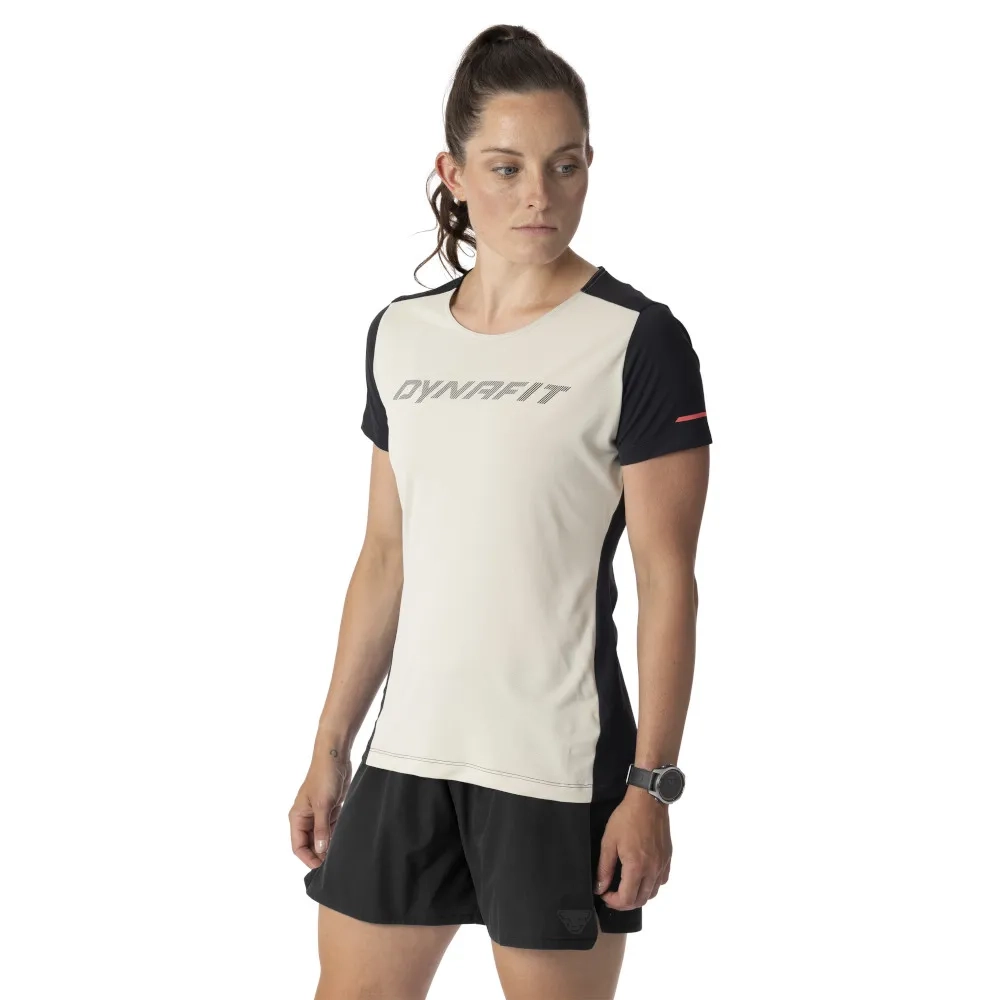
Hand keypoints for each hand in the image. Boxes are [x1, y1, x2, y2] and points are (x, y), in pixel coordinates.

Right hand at [289, 748, 352, 869]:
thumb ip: (321, 830)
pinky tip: (344, 842)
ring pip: (322, 838)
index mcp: (297, 817)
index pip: (298, 846)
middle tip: (334, 864)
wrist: (336, 757)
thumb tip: (321, 851)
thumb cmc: (324, 777)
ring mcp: (318, 815)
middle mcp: (306, 818)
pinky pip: (331, 829)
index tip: (321, 868)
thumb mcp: (323, 805)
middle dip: (320, 854)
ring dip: (329, 846)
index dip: (308, 858)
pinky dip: (336, 836)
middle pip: (310, 844)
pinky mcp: (330, 810)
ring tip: (340, 855)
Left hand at [593, 786, 671, 909]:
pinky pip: (661, 880)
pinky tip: (642, 876)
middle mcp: (652, 869)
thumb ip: (604, 868)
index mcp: (636, 867)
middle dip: (625, 902)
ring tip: (626, 886)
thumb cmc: (627, 817)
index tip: (604, 894)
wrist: (648, 801)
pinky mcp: (667, 858)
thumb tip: (600, 887)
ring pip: (653, 893)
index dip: (613, 902)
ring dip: (638, 895)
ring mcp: (662, 864)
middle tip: (612, 893)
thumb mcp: (609, 841)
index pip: (626, 899)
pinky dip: (651, 885)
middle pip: (641, 900)